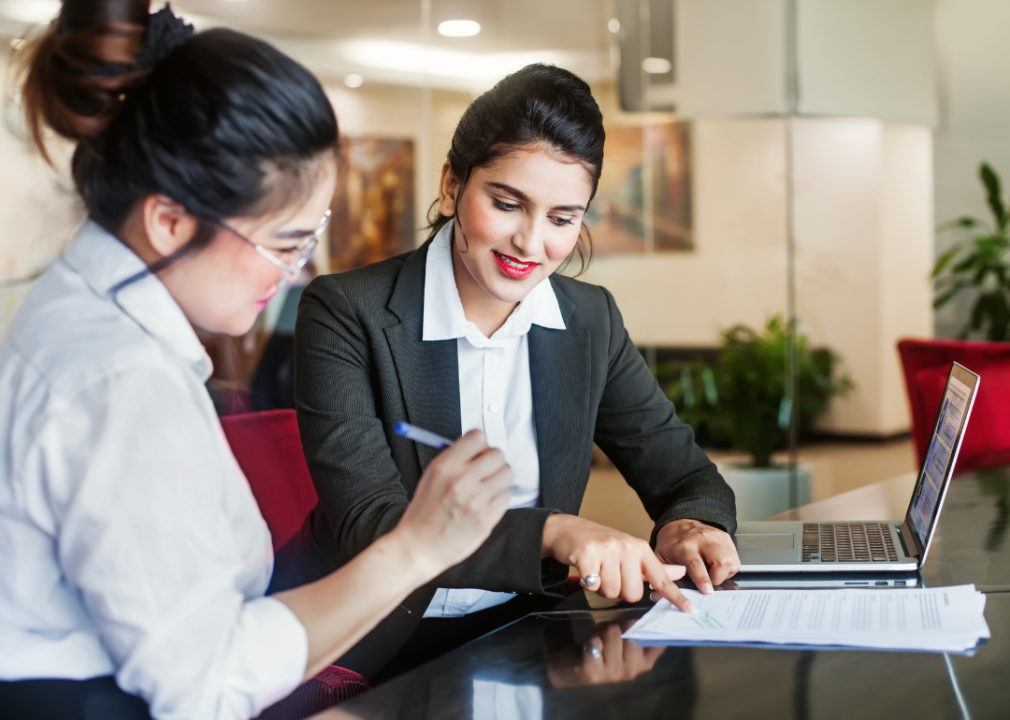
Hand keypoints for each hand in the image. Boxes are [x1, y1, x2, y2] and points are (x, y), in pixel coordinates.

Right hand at [397, 430, 511, 578]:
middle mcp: (462, 480)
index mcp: (445, 466)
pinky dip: (498, 500)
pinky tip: (484, 506)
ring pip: (506, 474)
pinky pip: (506, 498)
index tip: (479, 452)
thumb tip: (478, 447)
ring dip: (499, 480)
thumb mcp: (430, 476)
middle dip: (493, 462)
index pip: (478, 437)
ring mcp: (476, 500)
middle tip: (486, 471)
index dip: (481, 445)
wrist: (419, 547)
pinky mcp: (486, 518)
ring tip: (486, 490)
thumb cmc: (424, 513)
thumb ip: (454, 459)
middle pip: (497, 455)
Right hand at [542, 514, 694, 612]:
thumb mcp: (630, 552)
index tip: (691, 610)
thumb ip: (654, 567)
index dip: (676, 596)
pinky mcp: (587, 553)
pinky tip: (585, 569)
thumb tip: (680, 572)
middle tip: (608, 574)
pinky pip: (593, 585)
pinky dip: (587, 582)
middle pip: (632, 593)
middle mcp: (626, 547)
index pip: (661, 577)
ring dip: (602, 587)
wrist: (567, 529)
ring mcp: (607, 549)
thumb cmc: (601, 544)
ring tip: (597, 570)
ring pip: (612, 592)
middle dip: (618, 590)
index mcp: (640, 549)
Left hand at [547, 620, 665, 687]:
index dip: (652, 627)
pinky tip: (588, 647)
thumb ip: (635, 631)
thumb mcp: (622, 640)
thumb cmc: (601, 649)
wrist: (571, 669)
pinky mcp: (593, 673)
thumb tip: (648, 616)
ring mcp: (612, 674)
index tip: (645, 620)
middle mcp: (632, 672)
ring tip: (597, 639)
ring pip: (613, 634)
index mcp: (643, 663)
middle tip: (609, 632)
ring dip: (602, 631)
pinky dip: (590, 639)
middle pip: (632, 634)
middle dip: (619, 626)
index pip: (658, 643)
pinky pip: (595, 643)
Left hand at [655, 519, 740, 594]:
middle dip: (719, 577)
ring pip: (732, 560)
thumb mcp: (661, 558)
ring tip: (713, 573)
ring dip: (725, 573)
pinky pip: (735, 558)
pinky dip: (729, 567)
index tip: (707, 591)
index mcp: (684, 547)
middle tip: (710, 582)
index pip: (696, 564)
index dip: (703, 579)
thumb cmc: (670, 544)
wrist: (678, 523)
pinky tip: (718, 566)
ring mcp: (716, 537)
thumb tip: (660, 594)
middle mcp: (702, 540)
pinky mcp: (725, 537)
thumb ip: (663, 575)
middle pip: (721, 560)